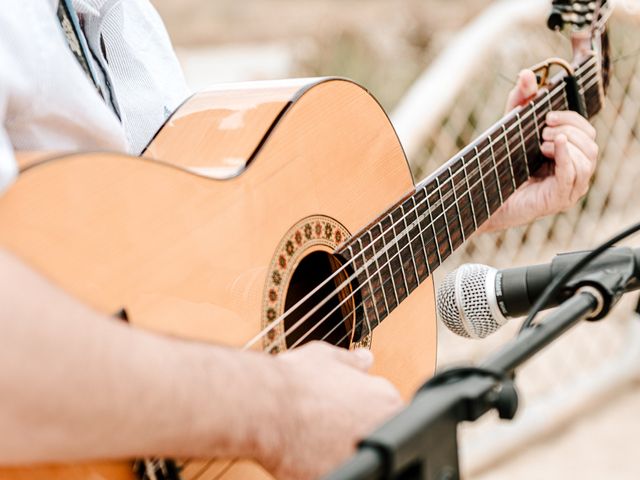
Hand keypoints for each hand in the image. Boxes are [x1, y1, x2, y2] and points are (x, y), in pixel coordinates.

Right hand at [263, 342, 402, 479]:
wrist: (266, 407)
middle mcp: (381, 427)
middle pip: (376, 431)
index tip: (345, 409)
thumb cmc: (294, 379)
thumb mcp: (327, 357)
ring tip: (314, 436)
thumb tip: (366, 358)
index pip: (388, 409)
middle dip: (357, 428)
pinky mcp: (345, 472)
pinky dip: (325, 461)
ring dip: (342, 446)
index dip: (365, 409)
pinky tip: (307, 452)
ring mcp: (364, 455)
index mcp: (384, 398)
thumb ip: (354, 361)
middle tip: (328, 422)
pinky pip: (339, 467)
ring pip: (358, 452)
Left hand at [479, 70, 598, 232]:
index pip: (587, 132)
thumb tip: (527, 74)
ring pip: (588, 158)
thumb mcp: (512, 127)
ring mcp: (569, 187)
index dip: (572, 119)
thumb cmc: (500, 165)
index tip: (548, 116)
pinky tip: (554, 146)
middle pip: (591, 143)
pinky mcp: (559, 199)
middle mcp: (573, 172)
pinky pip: (574, 174)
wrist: (483, 197)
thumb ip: (521, 100)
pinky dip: (567, 157)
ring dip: (567, 143)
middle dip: (569, 130)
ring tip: (541, 143)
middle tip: (542, 131)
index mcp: (568, 156)